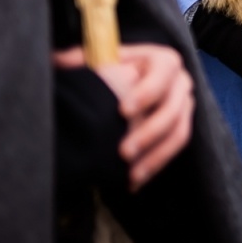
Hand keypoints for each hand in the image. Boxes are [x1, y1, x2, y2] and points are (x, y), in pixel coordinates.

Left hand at [54, 44, 194, 191]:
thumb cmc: (113, 68)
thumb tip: (57, 60)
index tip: (123, 111)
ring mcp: (184, 105)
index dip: (147, 92)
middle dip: (149, 132)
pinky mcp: (181, 126)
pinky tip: (134, 183)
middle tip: (123, 152)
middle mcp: (180, 81)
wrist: (133, 79)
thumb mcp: (99, 59)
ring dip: (156, 156)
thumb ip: (82, 60)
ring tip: (131, 175)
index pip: (163, 72)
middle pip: (173, 108)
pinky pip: (175, 149)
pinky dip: (156, 166)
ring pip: (179, 133)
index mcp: (162, 60)